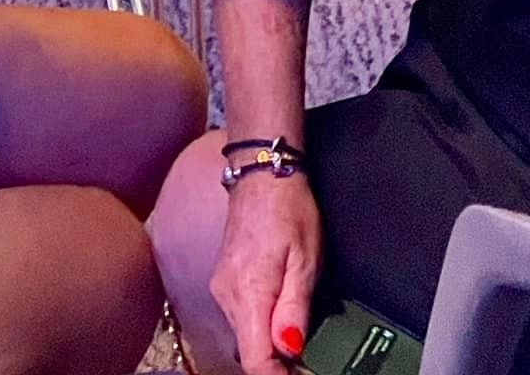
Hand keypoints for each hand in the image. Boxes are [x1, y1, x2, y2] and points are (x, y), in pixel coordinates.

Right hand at [211, 174, 322, 374]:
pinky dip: (261, 328)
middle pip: (249, 354)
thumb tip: (290, 350)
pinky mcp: (224, 282)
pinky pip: (242, 319)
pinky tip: (281, 320)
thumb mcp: (306, 259)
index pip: (255, 361)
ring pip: (245, 338)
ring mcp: (222, 289)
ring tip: (299, 342)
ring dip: (270, 348)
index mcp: (248, 293)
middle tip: (307, 363)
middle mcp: (227, 296)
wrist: (262, 173)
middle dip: (278, 366)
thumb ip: (295, 308)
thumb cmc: (289, 209)